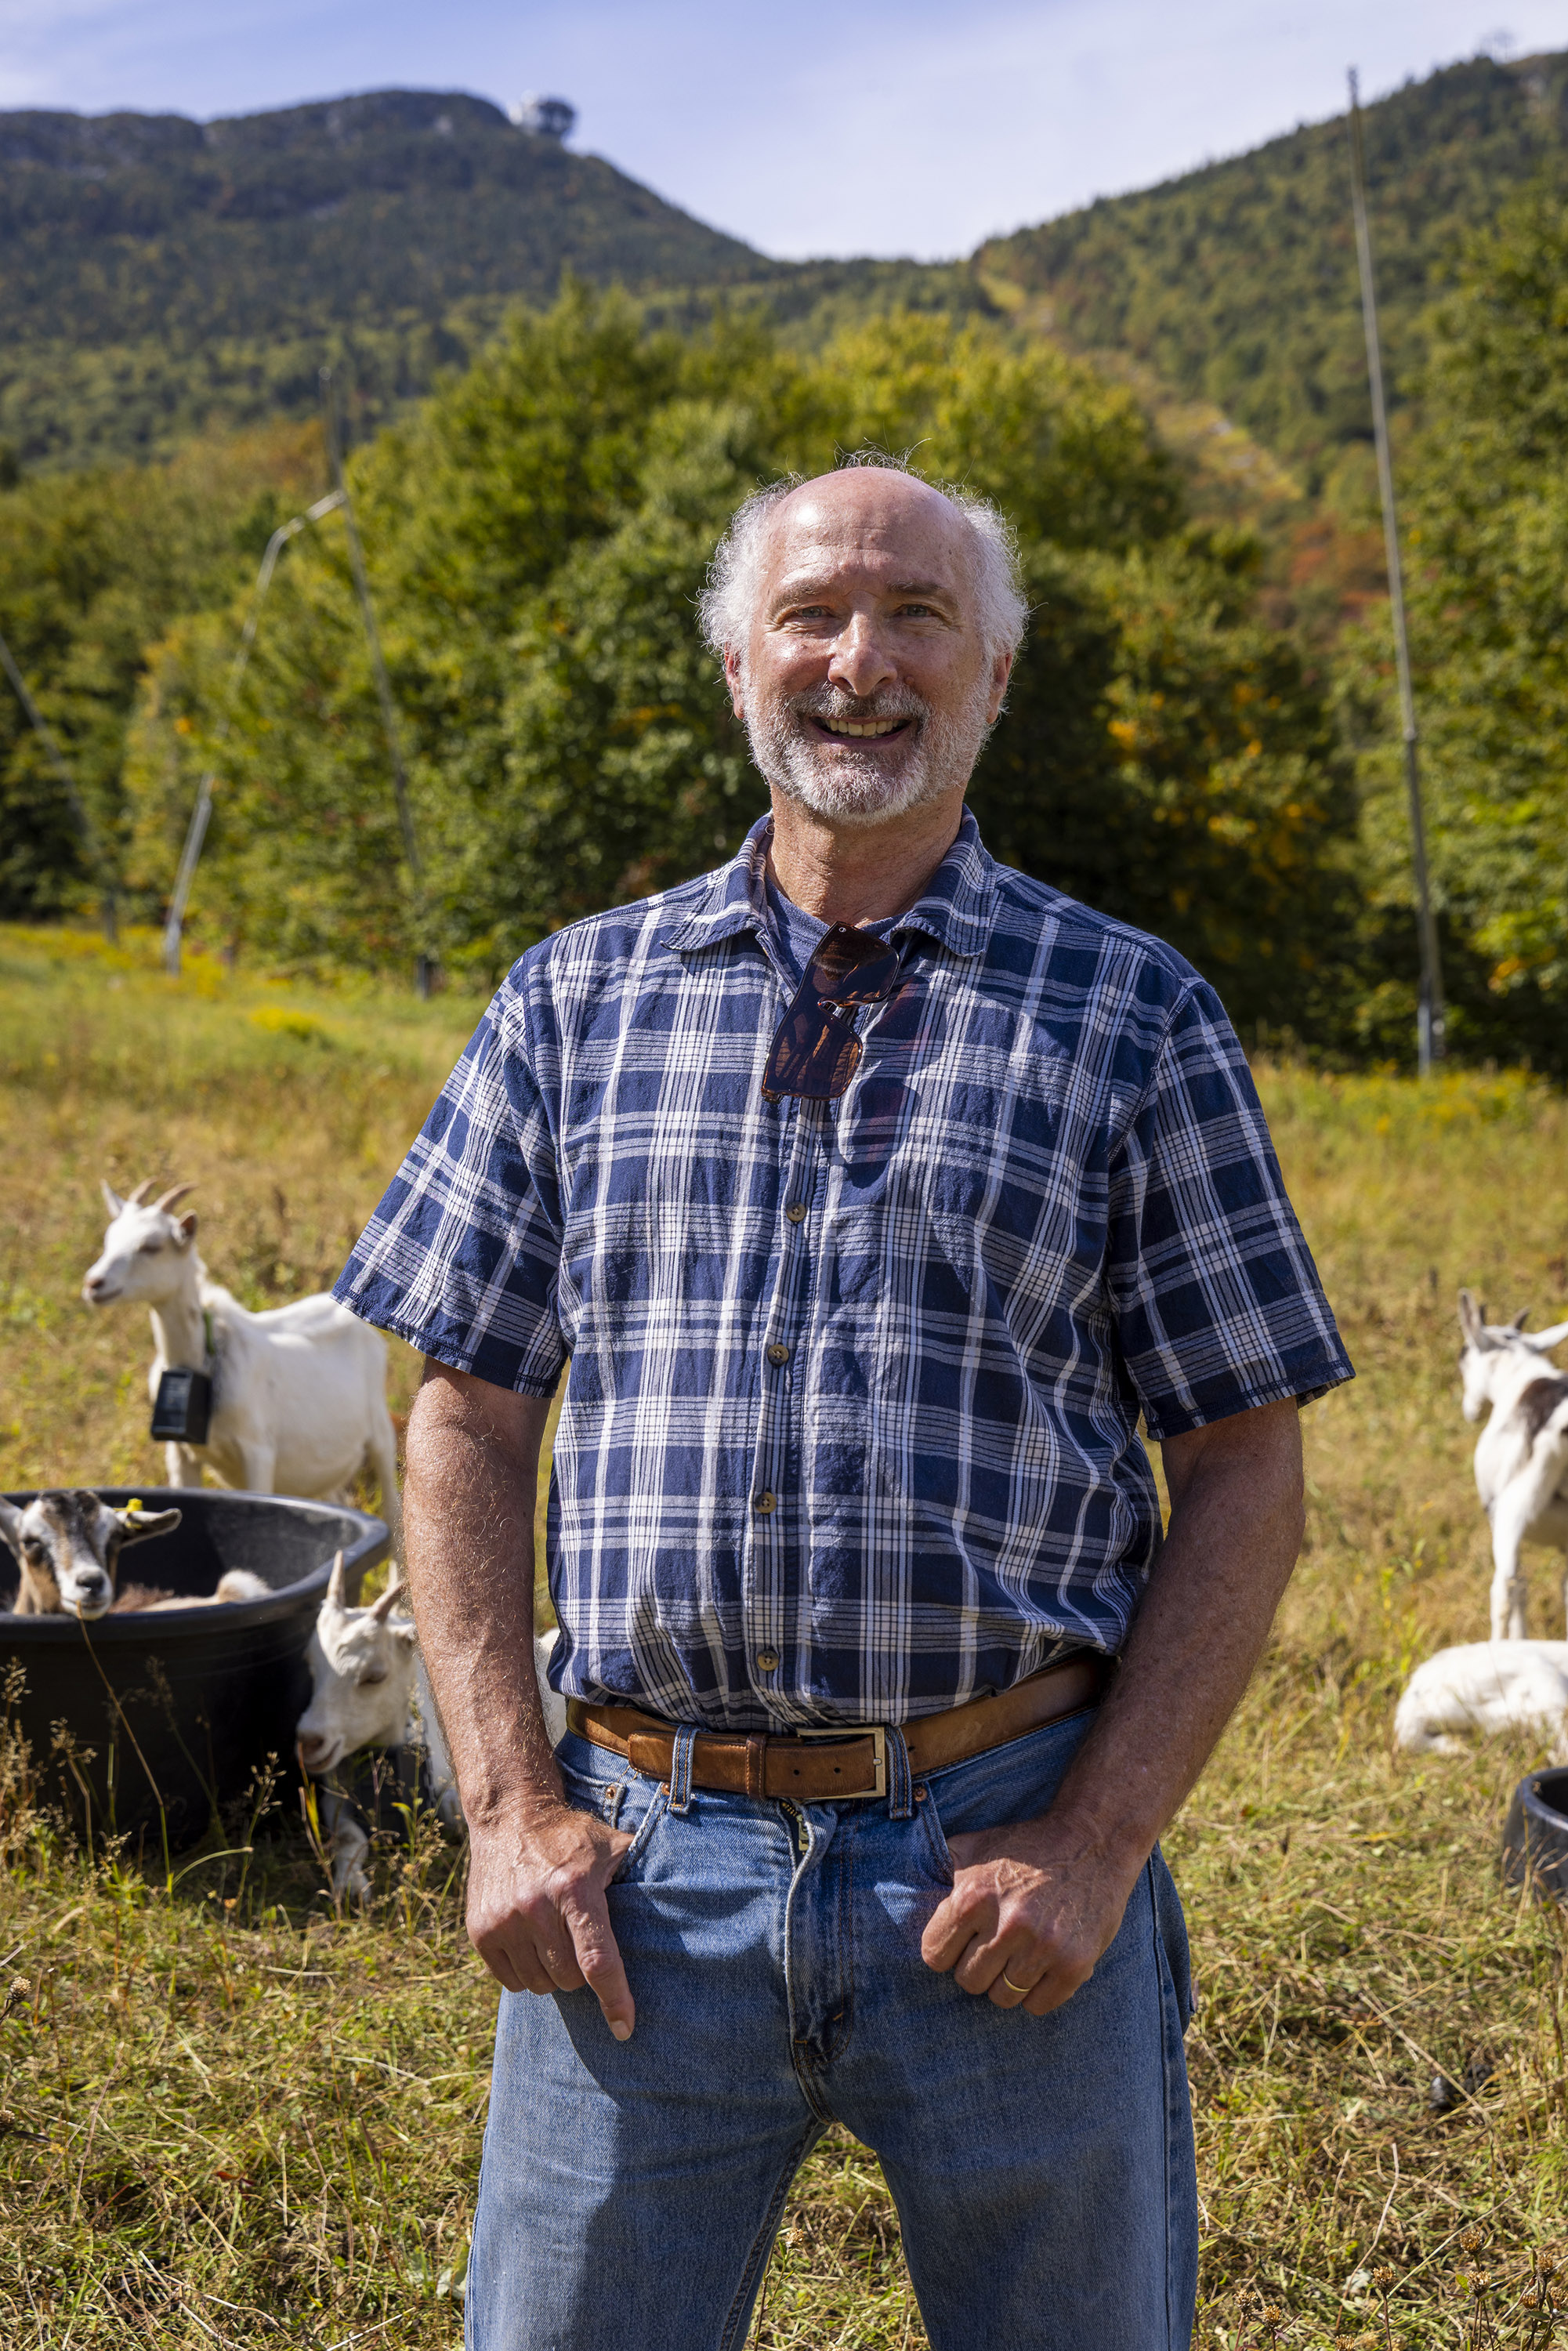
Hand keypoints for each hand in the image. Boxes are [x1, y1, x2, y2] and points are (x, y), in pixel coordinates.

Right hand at [467, 1802, 635, 2037]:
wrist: (510, 1816)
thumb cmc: (571, 1836)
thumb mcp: (613, 1846)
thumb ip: (644, 1873)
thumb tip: (690, 1896)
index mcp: (575, 1888)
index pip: (598, 1959)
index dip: (614, 1998)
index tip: (625, 2029)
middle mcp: (535, 1906)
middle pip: (569, 1979)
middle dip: (582, 1973)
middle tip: (583, 1943)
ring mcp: (504, 1921)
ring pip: (540, 1984)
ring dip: (554, 1974)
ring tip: (558, 1939)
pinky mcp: (481, 1932)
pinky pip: (511, 1982)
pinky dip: (526, 1973)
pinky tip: (533, 1943)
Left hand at [919, 1817, 1141, 2016]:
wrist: (1092, 1841)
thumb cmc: (1025, 1847)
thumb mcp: (974, 1848)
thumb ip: (939, 1873)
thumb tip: (904, 1899)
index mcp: (973, 1897)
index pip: (934, 1956)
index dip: (946, 1949)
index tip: (962, 1940)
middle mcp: (1006, 1925)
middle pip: (968, 1982)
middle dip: (977, 1966)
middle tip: (996, 1944)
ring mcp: (1043, 1948)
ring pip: (1002, 1999)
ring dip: (1007, 1982)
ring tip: (1019, 1954)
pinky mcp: (1075, 1965)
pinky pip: (1038, 2006)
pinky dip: (1036, 1993)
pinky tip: (1042, 1966)